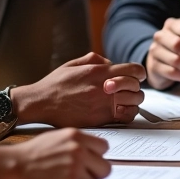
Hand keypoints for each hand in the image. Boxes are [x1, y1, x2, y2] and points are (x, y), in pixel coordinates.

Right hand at [6, 128, 111, 178]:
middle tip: (82, 174)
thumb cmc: (34, 152)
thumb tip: (97, 151)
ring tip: (65, 178)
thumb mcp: (58, 137)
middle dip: (95, 172)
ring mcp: (75, 169)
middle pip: (105, 168)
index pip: (104, 147)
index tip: (89, 160)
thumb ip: (79, 142)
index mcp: (77, 136)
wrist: (15, 166)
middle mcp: (79, 151)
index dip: (96, 155)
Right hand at [13, 53, 145, 126]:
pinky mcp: (99, 119)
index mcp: (99, 71)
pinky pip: (125, 117)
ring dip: (133, 101)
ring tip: (124, 102)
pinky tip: (120, 112)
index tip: (137, 76)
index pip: (134, 70)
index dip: (139, 73)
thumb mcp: (75, 63)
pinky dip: (128, 114)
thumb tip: (111, 63)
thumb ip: (96, 59)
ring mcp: (103, 104)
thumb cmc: (56, 84)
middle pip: (136, 87)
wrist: (40, 103)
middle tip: (128, 90)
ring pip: (134, 102)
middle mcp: (104, 87)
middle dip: (135, 88)